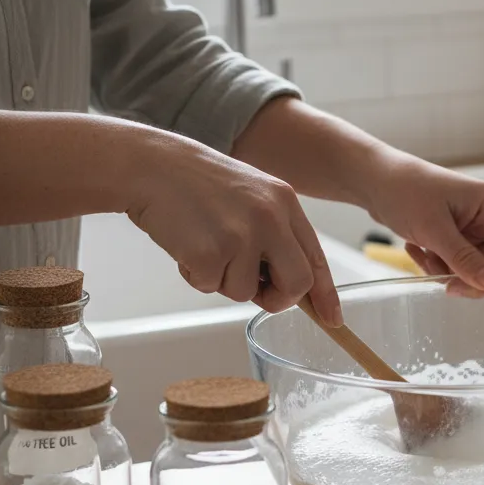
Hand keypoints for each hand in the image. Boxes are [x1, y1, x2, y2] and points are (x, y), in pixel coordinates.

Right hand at [126, 133, 341, 322]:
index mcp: (285, 203)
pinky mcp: (210, 252)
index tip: (332, 319)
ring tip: (204, 244)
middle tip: (257, 291)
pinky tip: (185, 244)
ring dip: (222, 280)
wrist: (150, 165)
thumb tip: (290, 283)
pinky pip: (210, 287)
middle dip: (277, 299)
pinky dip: (195, 276)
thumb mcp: (252, 196)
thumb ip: (275, 234)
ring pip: (245, 292)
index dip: (325, 294)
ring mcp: (242, 235)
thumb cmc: (197, 184)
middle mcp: (270, 218)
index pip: (316, 258)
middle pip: (296, 284)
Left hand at [364, 153, 483, 309]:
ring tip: (422, 255)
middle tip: (445, 284)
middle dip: (470, 278)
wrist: (373, 180)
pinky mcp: (452, 236)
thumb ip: (464, 259)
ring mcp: (468, 228)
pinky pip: (454, 264)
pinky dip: (435, 265)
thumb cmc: (405, 192)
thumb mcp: (434, 229)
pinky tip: (415, 250)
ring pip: (472, 269)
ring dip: (447, 272)